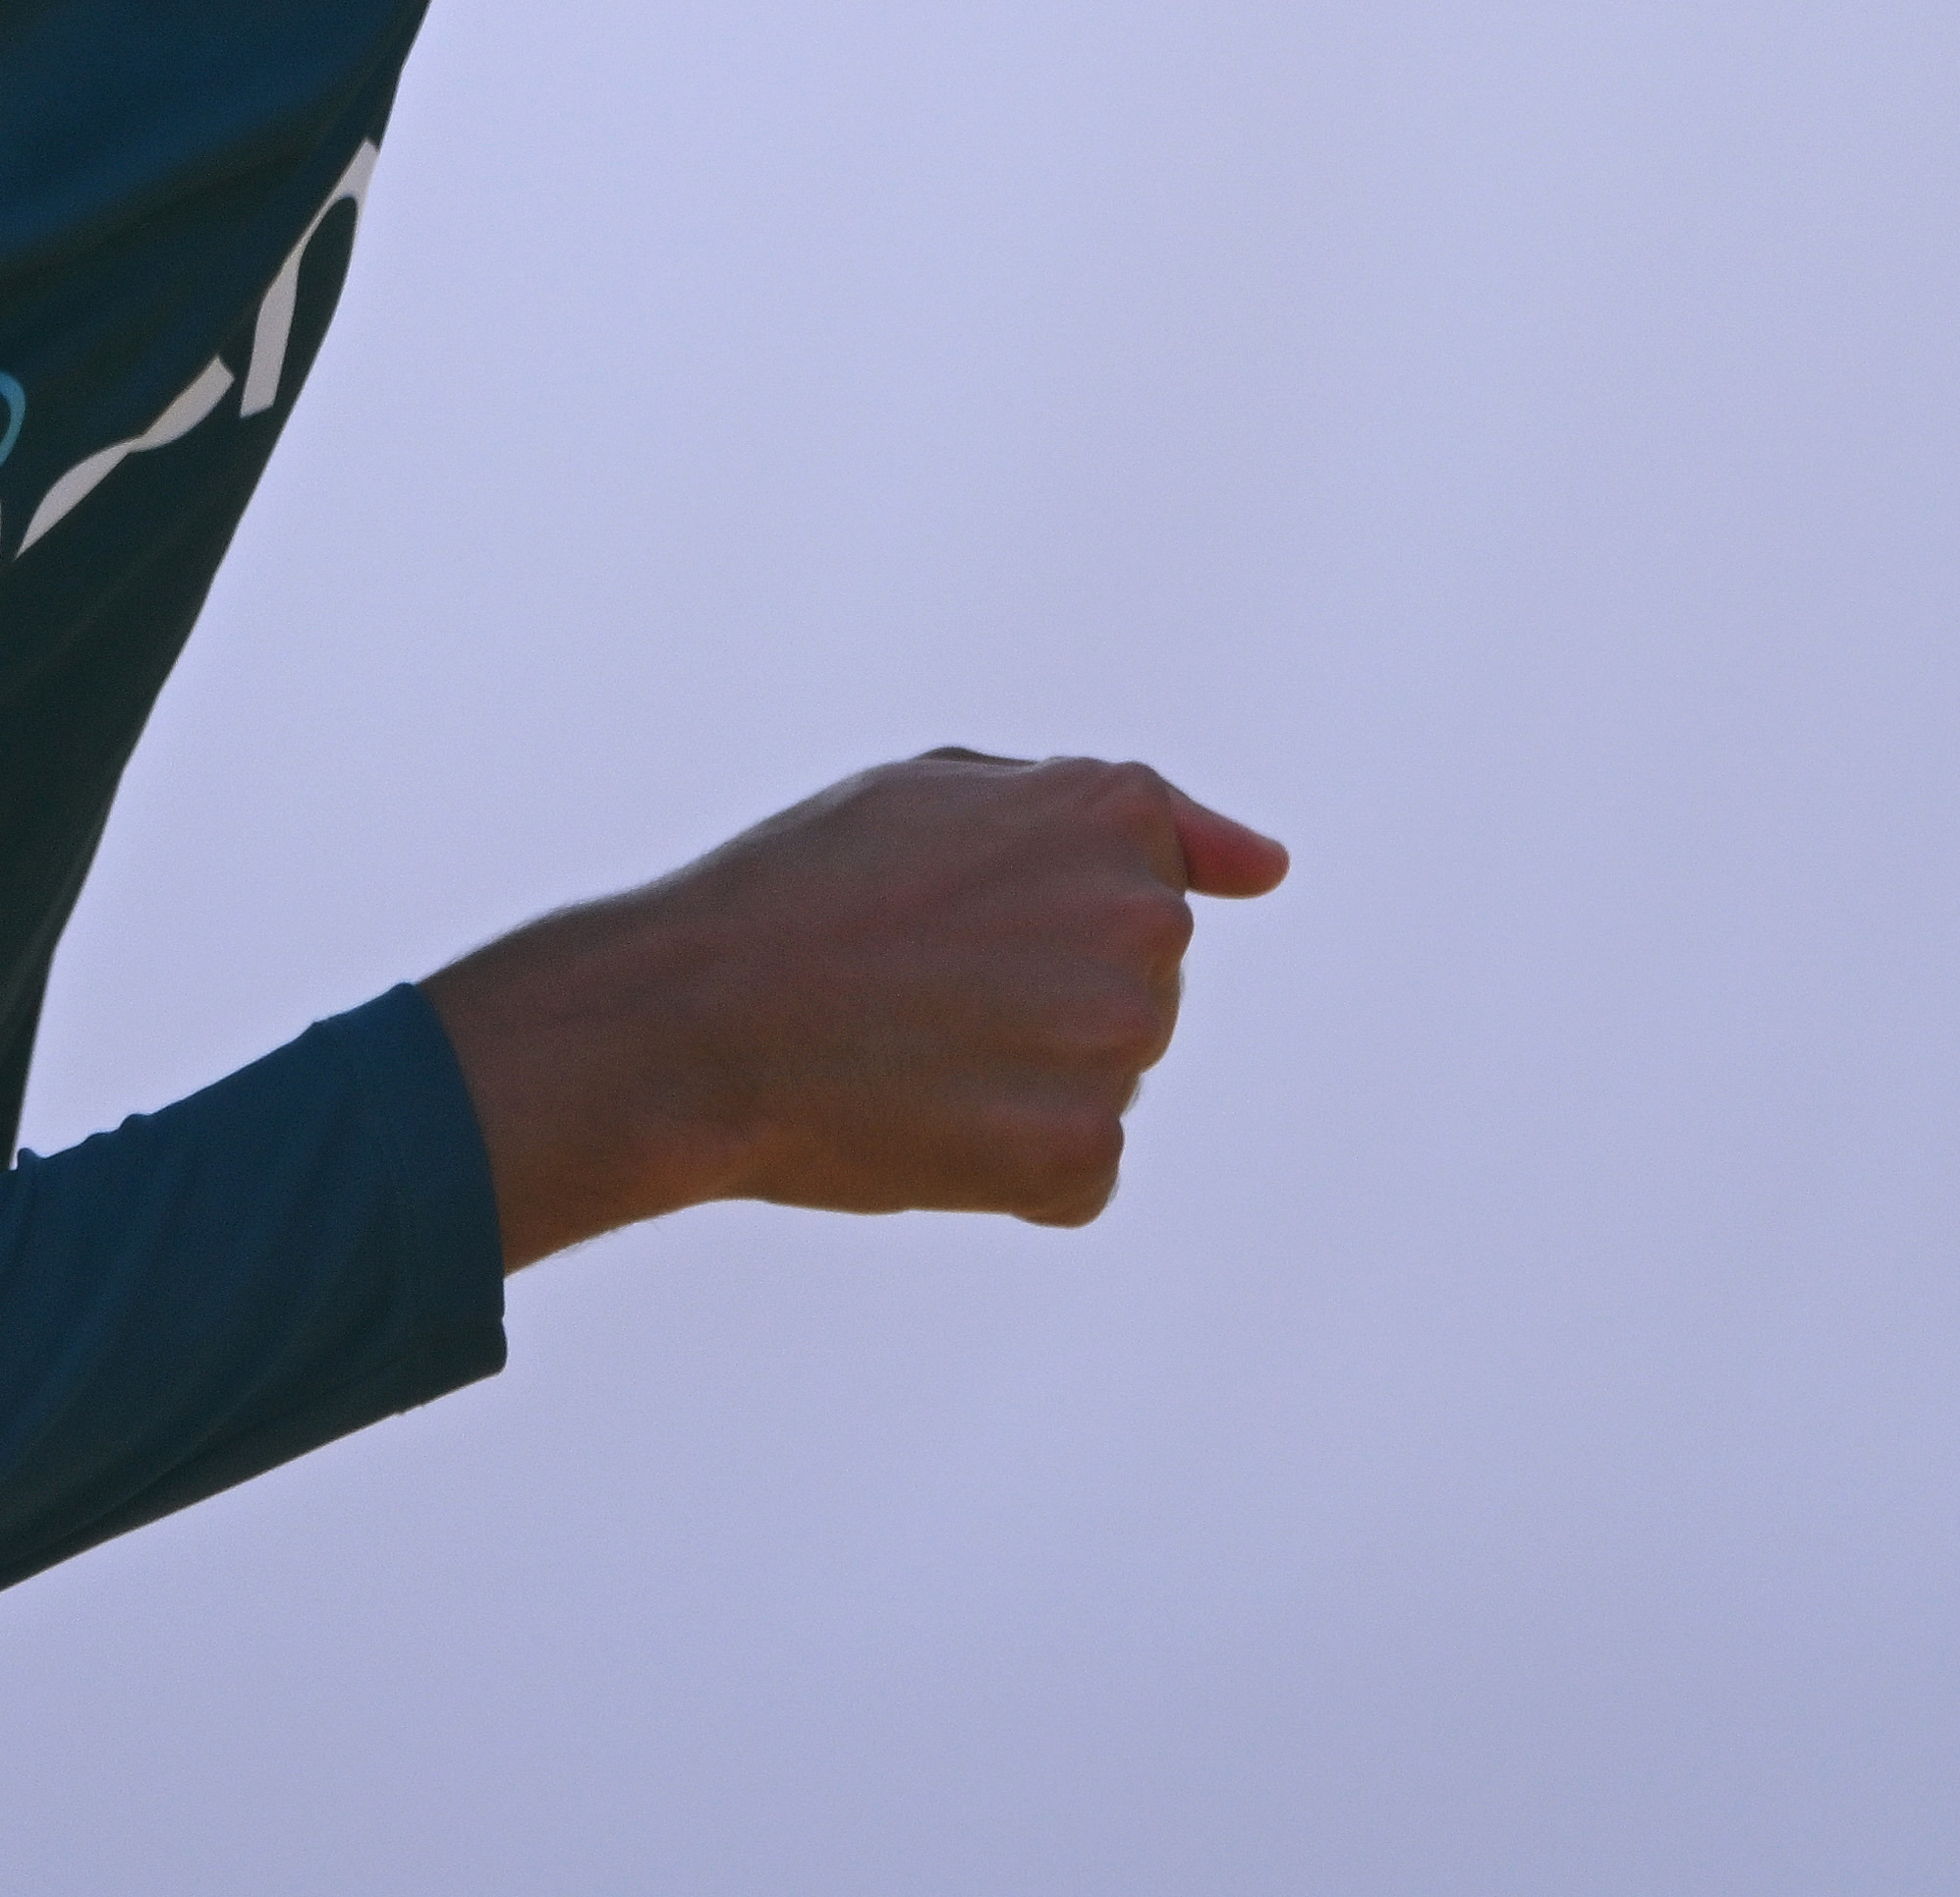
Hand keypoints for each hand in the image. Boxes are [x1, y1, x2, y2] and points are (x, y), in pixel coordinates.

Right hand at [424, 750, 1291, 1264]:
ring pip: (1106, 1077)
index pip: (1138, 878)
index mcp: (1116, 811)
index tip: (947, 918)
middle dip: (1044, 994)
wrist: (686, 1023)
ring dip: (1027, 1082)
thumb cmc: (799, 891)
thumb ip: (1130, 814)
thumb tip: (1272, 869)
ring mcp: (1119, 1042)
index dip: (1025, 908)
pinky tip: (923, 1124)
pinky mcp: (1083, 1152)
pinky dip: (1011, 1167)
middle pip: (1135, 985)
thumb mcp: (950, 789)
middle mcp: (1143, 920)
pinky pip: (1081, 1168)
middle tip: (914, 989)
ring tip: (910, 1053)